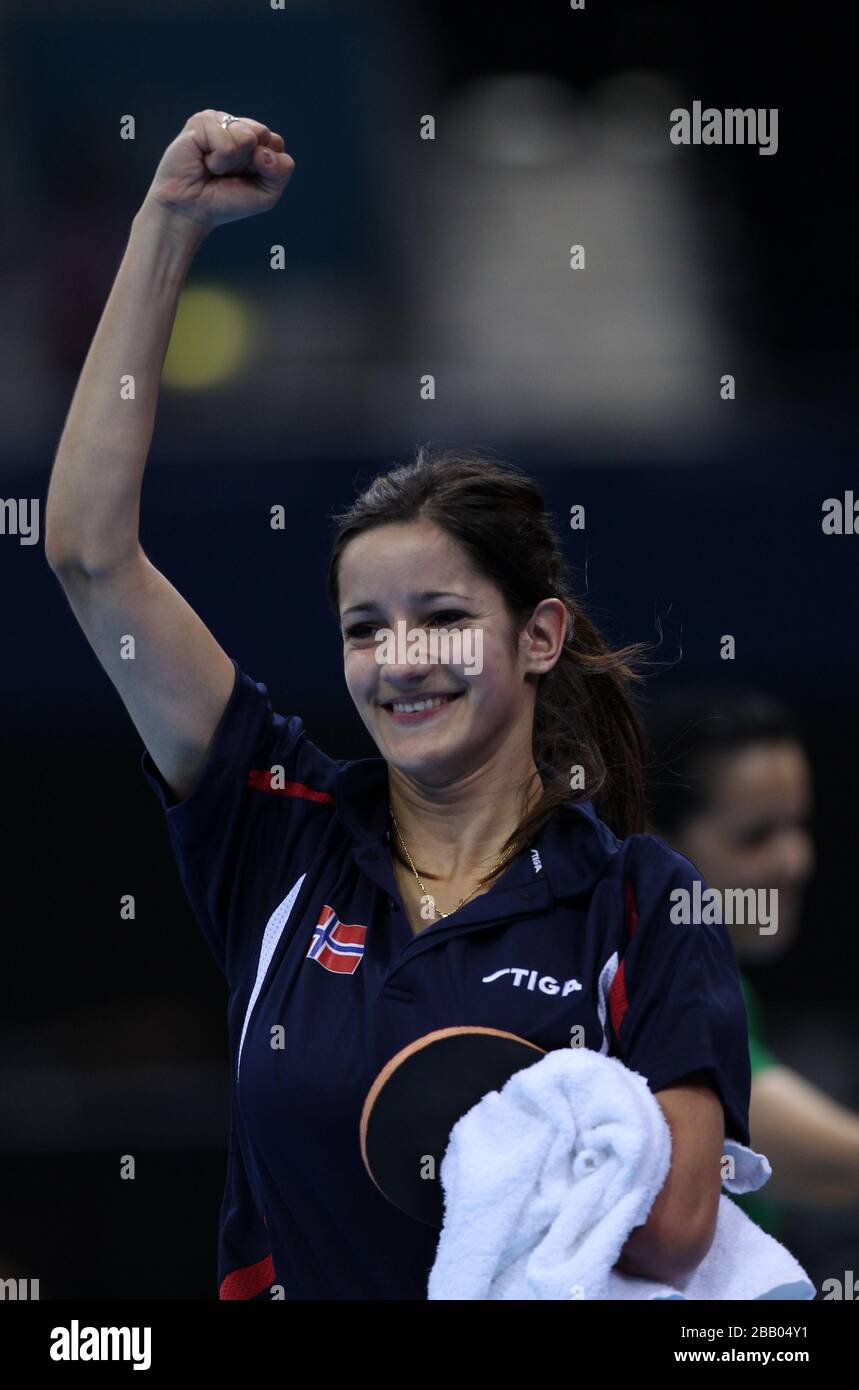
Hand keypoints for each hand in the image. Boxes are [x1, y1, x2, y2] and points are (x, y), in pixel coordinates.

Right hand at [142, 109, 294, 232]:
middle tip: (228, 173)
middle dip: (250, 162)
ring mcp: (217, 120)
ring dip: (232, 162)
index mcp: (251, 137)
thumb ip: (282, 170)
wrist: (191, 211)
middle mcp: (234, 125)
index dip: (265, 167)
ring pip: (247, 137)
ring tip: (214, 168)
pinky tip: (203, 162)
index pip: (276, 142)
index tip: (245, 178)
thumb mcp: (267, 193)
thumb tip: (264, 151)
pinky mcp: (200, 122)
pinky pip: (226, 143)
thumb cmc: (225, 201)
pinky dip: (218, 161)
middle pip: (263, 135)